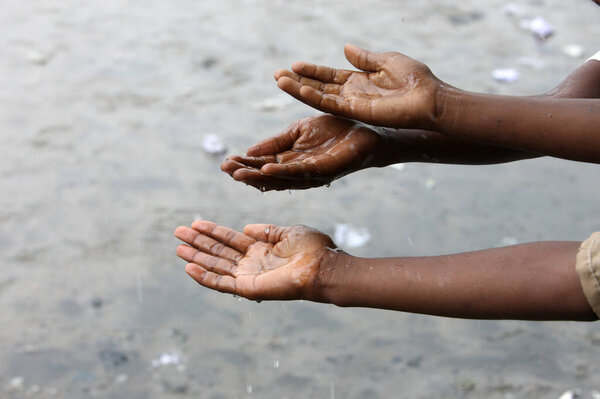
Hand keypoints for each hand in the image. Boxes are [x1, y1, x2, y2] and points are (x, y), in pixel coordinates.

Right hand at [174, 221, 336, 300]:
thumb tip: (246, 228)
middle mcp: (253, 263)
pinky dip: (204, 276)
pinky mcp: (249, 288)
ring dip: (196, 258)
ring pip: (216, 266)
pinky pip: (222, 283)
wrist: (322, 266)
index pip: (231, 240)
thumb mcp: (288, 232)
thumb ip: (267, 231)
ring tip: (178, 248)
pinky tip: (189, 267)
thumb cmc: (313, 249)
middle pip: (219, 252)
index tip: (195, 223)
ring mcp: (249, 276)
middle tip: (178, 232)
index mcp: (262, 249)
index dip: (213, 231)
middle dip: (198, 242)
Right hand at [221, 114, 383, 190]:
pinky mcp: (325, 170)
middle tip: (225, 170)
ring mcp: (312, 173)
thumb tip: (250, 152)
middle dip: (246, 174)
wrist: (367, 129)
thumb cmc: (335, 131)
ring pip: (280, 178)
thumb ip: (276, 142)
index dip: (245, 166)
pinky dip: (282, 172)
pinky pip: (300, 172)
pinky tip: (266, 169)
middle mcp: (300, 173)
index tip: (225, 163)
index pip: (263, 166)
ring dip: (258, 176)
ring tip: (238, 174)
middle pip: (268, 176)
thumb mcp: (299, 132)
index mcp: (292, 162)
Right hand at [275, 44, 441, 128]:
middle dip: (298, 81)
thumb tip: (345, 47)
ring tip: (279, 80)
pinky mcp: (356, 111)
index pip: (329, 76)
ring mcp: (352, 104)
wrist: (430, 98)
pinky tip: (299, 90)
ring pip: (319, 97)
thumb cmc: (415, 79)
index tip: (294, 65)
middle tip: (277, 75)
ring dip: (298, 89)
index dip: (311, 71)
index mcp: (359, 81)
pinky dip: (313, 97)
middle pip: (318, 87)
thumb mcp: (386, 61)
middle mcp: (352, 94)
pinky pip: (330, 104)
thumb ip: (364, 57)